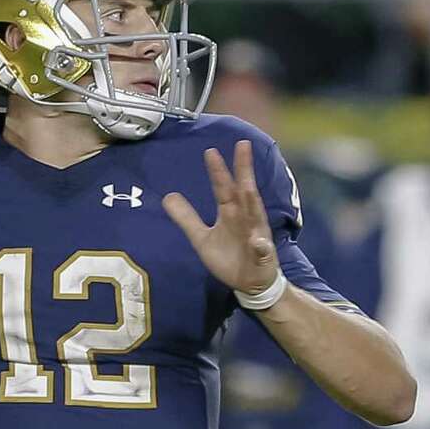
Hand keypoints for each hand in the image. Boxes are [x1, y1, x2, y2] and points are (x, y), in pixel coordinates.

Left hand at [163, 140, 279, 299]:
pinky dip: (261, 246)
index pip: (223, 188)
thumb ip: (186, 218)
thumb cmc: (229, 255)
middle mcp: (245, 218)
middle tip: (242, 145)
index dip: (217, 171)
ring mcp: (256, 235)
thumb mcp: (202, 238)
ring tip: (247, 186)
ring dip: (252, 201)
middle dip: (243, 171)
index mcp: (230, 212)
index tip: (210, 151)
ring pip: (255, 214)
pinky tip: (258, 242)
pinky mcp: (262, 255)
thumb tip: (167, 197)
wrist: (249, 283)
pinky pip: (262, 250)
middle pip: (244, 191)